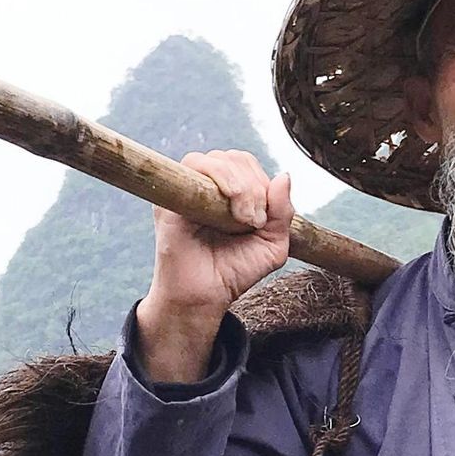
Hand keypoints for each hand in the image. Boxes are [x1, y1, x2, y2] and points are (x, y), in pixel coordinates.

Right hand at [137, 151, 293, 381]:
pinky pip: (192, 166)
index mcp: (230, 194)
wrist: (204, 297)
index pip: (247, 165)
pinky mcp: (170, 197)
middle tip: (254, 220)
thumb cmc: (234, 272)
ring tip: (243, 217)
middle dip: (253, 186)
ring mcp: (187, 190)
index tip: (262, 220)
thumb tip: (284, 175)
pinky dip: (218, 177)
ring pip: (216, 159)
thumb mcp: (273, 245)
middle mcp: (207, 188)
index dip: (261, 183)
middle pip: (234, 158)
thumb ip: (283, 212)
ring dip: (239, 183)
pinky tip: (229, 206)